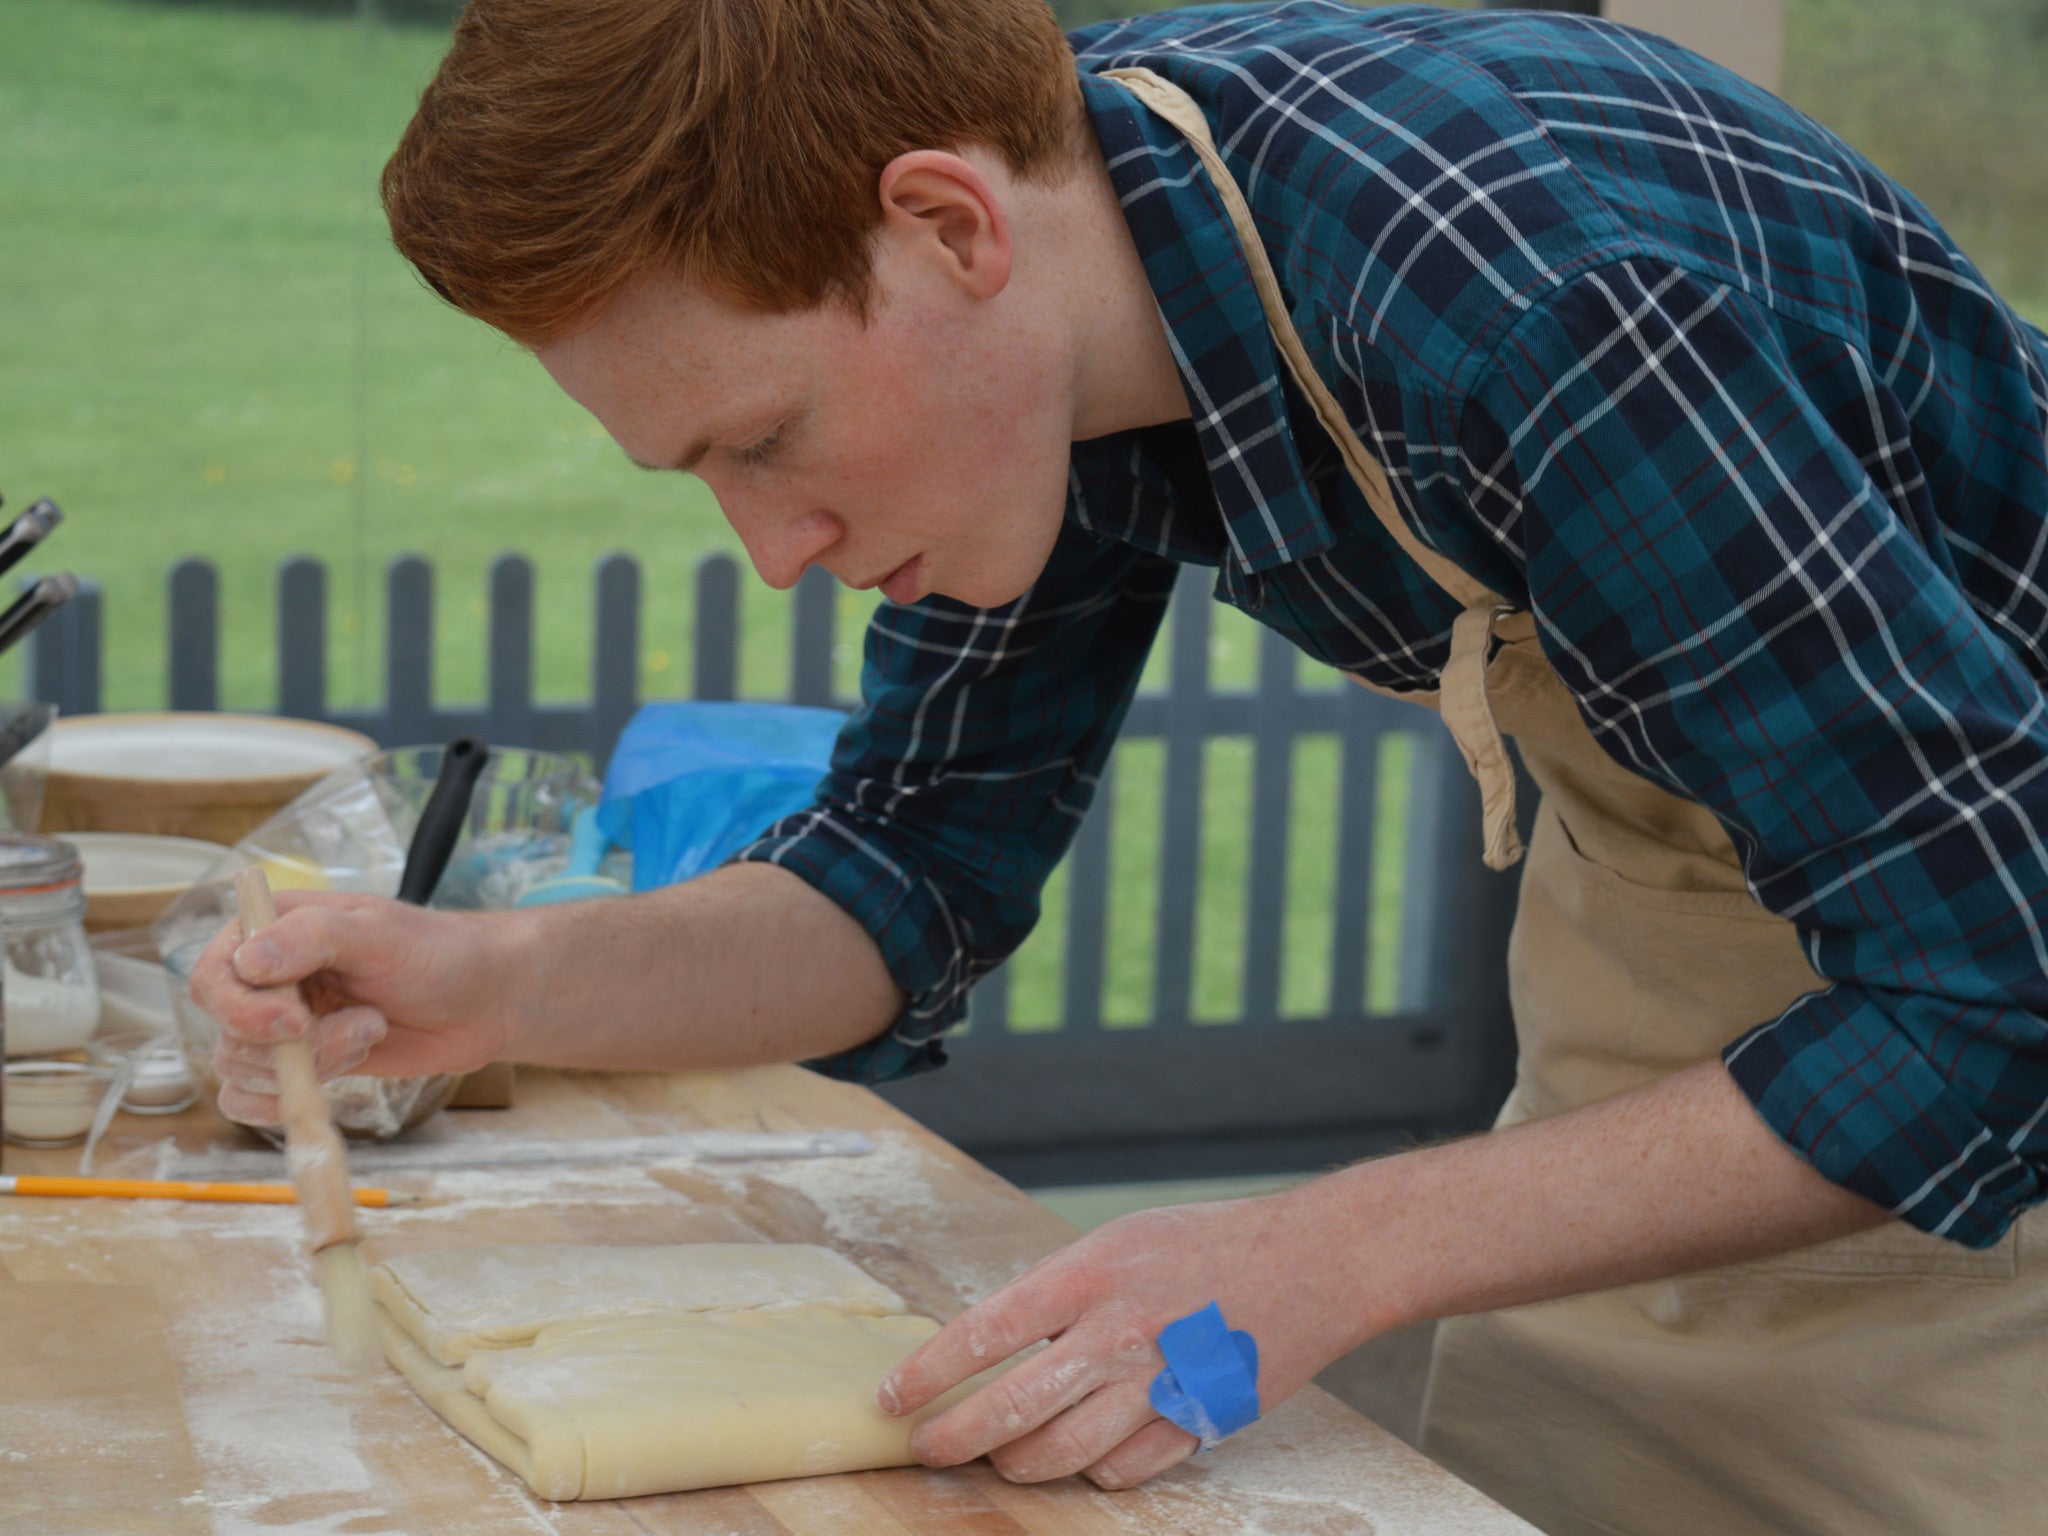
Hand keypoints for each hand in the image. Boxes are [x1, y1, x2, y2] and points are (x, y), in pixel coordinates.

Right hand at [189, 889, 522, 1125]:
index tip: (297, 1023)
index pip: (213, 974)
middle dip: (292, 1045)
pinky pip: (255, 1097)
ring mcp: (282, 1022)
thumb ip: (313, 937)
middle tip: (363, 1026)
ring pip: (243, 1068)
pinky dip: (292, 1097)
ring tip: (371, 1030)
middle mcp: (268, 976)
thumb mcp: (379, 935)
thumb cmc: (438, 954)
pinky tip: (349, 1065)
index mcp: (274, 929)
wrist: (483, 1001)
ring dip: (312, 1063)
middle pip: (226, 1030)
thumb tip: (248, 959)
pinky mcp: (302, 1060)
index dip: (241, 1008)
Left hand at [876, 1188, 1368, 1489]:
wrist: (1312, 1262)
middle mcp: (1116, 1334)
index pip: (982, 1334)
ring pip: (1059, 1455)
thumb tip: (992, 1340)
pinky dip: (1092, 1472)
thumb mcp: (1118, 1241)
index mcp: (1088, 1276)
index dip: (926, 1375)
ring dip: (1016, 1464)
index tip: (892, 1398)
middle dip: (952, 1439)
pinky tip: (1083, 1456)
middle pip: (1009, 1410)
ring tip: (998, 1457)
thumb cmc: (1208, 1243)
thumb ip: (1057, 1291)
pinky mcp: (1193, 1423)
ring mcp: (1156, 1385)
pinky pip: (1121, 1471)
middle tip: (928, 1448)